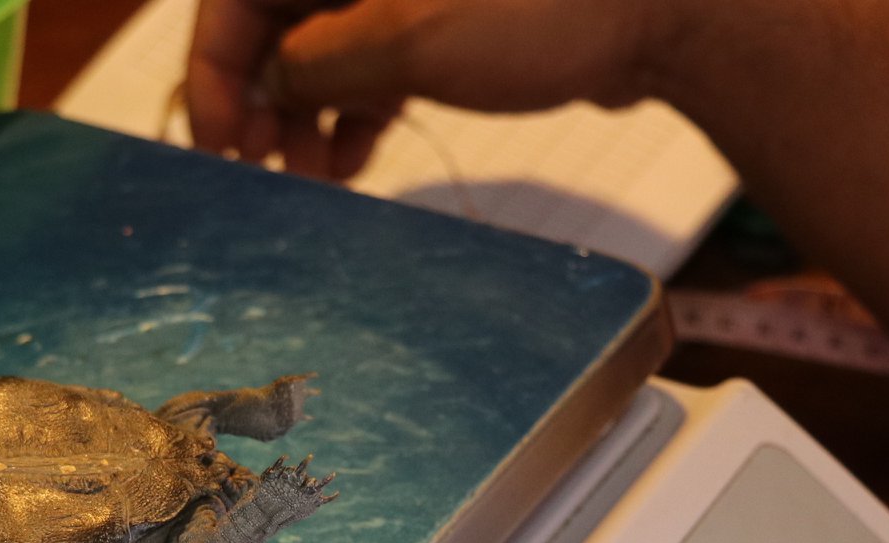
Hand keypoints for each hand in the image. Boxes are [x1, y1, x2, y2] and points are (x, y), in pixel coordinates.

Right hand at [186, 0, 681, 178]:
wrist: (670, 7)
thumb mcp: (403, 43)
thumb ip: (312, 66)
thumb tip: (261, 87)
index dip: (217, 67)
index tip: (220, 141)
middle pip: (279, 16)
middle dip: (265, 95)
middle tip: (263, 168)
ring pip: (327, 40)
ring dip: (310, 113)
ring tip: (312, 179)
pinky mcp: (449, 7)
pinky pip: (377, 53)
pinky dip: (359, 106)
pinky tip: (352, 160)